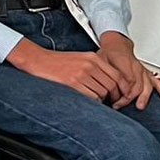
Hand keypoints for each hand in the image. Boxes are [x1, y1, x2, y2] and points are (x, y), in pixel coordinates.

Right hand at [7, 43, 123, 101]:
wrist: (37, 60)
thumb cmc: (57, 61)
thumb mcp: (80, 58)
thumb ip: (96, 67)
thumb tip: (111, 83)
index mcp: (93, 58)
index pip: (118, 76)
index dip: (122, 88)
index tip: (121, 95)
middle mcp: (90, 65)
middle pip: (112, 86)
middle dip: (114, 96)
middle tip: (111, 102)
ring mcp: (81, 74)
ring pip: (103, 93)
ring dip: (102, 99)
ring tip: (96, 99)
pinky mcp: (73, 83)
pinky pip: (92, 97)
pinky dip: (93, 101)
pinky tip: (87, 100)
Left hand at [98, 32, 159, 109]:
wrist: (116, 45)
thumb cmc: (108, 54)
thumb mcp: (101, 60)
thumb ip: (106, 72)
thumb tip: (105, 86)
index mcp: (125, 64)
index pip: (128, 82)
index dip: (122, 94)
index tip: (115, 102)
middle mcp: (136, 68)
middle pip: (137, 86)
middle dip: (129, 99)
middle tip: (119, 106)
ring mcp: (143, 70)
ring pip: (147, 86)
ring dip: (144, 97)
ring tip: (139, 106)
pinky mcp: (147, 73)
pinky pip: (156, 81)